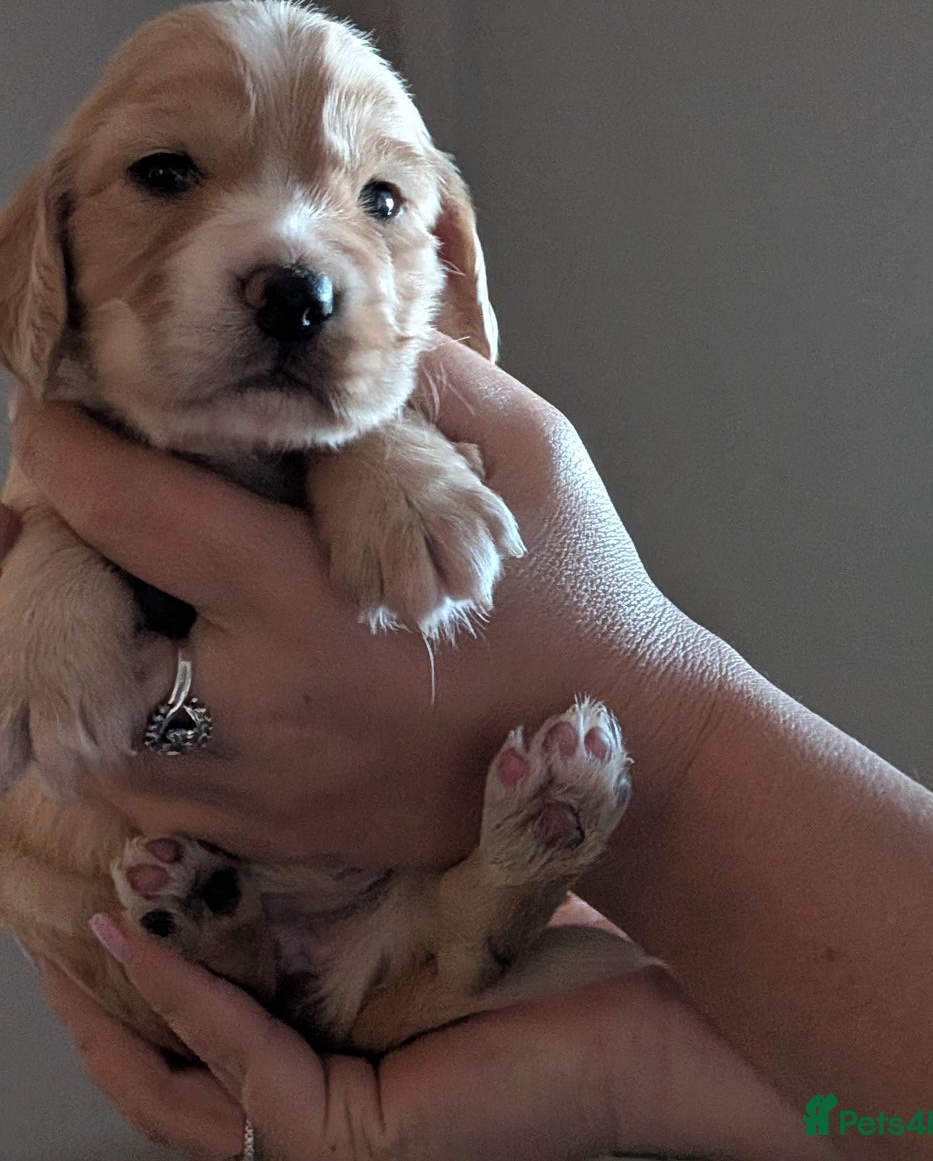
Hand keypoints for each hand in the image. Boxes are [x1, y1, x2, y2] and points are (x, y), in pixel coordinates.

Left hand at [8, 338, 708, 868]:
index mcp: (317, 598)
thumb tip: (350, 338)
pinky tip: (175, 669)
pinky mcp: (271, 837)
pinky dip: (134, 724)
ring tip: (115, 585)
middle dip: (63, 553)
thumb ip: (436, 384)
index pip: (140, 514)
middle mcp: (264, 705)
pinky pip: (148, 789)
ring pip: (97, 718)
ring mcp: (259, 789)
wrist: (632, 760)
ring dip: (92, 644)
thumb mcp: (538, 455)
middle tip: (62, 504)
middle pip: (87, 623)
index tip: (46, 423)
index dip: (72, 456)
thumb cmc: (587, 600)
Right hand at [35, 904, 823, 1160]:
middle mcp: (316, 1082)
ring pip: (178, 1077)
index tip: (104, 854)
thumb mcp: (434, 879)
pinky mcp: (353, 1132)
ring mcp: (328, 1122)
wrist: (661, 1016)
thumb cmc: (561, 940)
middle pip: (170, 1047)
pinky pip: (240, 1068)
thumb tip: (303, 741)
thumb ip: (362, 844)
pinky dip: (186, 1003)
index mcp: (331, 1026)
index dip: (148, 938)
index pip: (208, 995)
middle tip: (55, 898)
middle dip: (103, 977)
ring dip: (120, 999)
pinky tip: (140, 938)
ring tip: (76, 920)